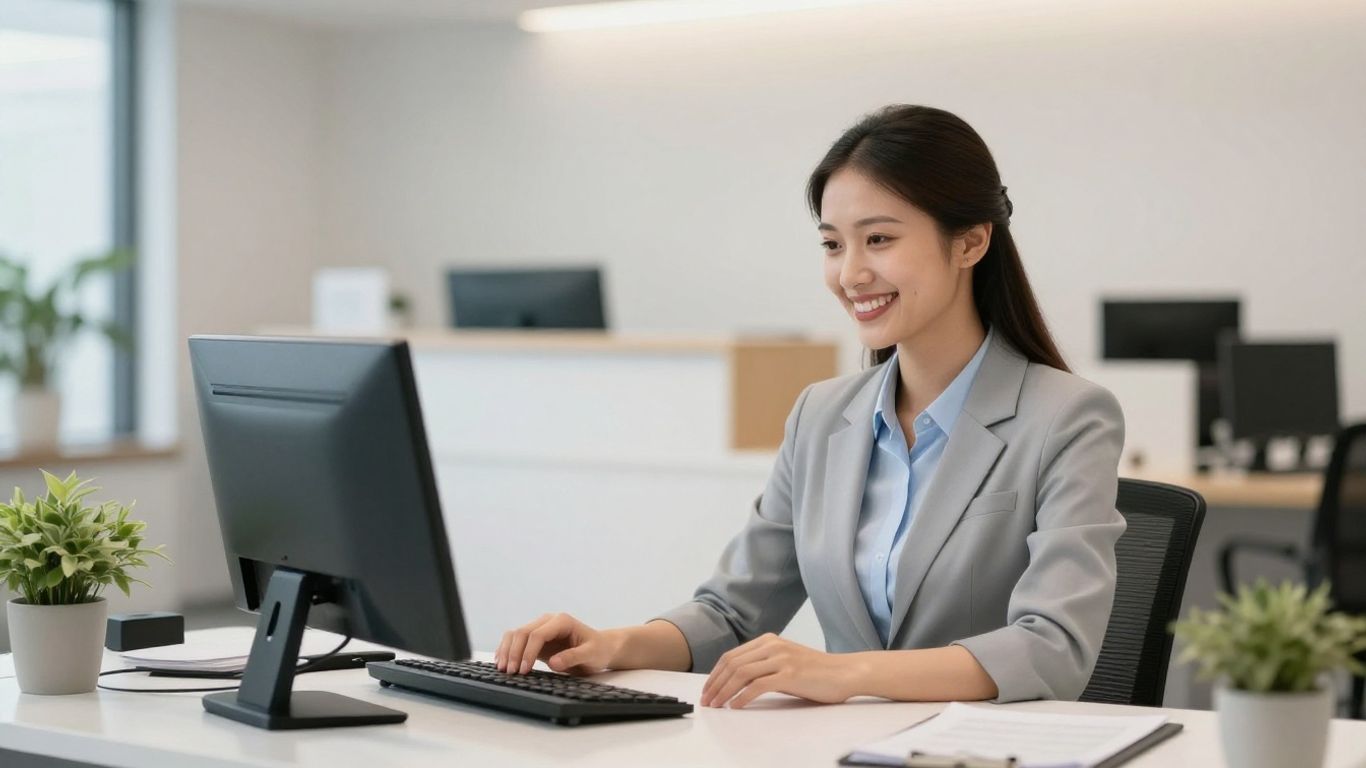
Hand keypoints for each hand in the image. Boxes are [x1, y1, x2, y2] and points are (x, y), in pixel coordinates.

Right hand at [495, 612, 620, 675]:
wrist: (601, 648)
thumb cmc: (598, 650)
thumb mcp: (591, 655)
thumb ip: (573, 657)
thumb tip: (553, 663)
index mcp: (562, 621)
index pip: (538, 634)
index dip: (528, 652)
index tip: (524, 670)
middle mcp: (548, 621)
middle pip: (523, 632)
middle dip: (514, 653)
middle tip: (511, 673)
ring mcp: (540, 628)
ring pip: (515, 634)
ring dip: (507, 651)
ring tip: (503, 670)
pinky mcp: (536, 639)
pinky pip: (516, 640)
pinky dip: (507, 650)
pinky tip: (502, 663)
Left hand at [700, 633, 859, 708]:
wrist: (845, 672)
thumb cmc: (815, 672)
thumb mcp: (784, 662)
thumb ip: (763, 665)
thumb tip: (735, 681)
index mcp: (769, 640)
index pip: (732, 655)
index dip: (715, 673)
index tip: (707, 689)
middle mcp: (772, 645)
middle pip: (732, 663)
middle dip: (715, 683)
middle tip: (707, 700)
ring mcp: (781, 658)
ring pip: (741, 673)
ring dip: (724, 691)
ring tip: (717, 705)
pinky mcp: (790, 674)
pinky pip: (757, 685)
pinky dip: (742, 697)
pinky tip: (736, 706)